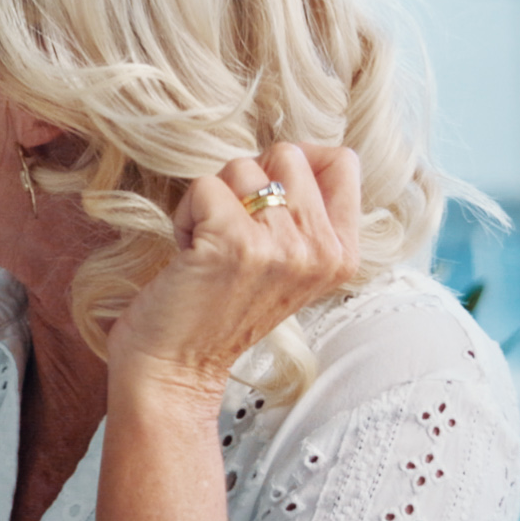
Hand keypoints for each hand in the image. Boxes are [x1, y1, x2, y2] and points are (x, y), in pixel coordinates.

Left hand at [87, 143, 359, 520]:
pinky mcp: (234, 244)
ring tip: (208, 250)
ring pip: (240, 166)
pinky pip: (204, 186)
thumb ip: (302, 216)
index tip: (263, 196)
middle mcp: (321, 250)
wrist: (175, 370)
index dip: (295, 160)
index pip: (344, 159)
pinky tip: (188, 255)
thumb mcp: (285, 265)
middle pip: (287, 153)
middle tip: (230, 234)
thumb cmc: (217, 310)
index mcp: (343, 254)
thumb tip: (295, 150)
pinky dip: (185, 214)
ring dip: (210, 201)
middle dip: (245, 182)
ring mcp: (281, 247)